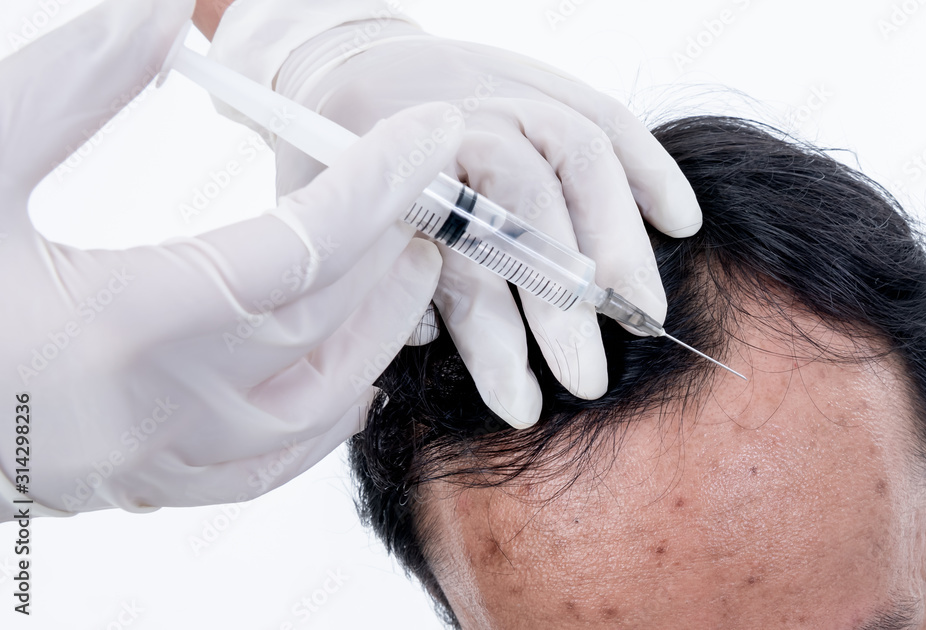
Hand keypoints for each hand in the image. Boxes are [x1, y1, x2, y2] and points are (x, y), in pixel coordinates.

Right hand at [0, 0, 461, 517]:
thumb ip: (69, 86)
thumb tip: (167, 10)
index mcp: (112, 329)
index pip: (297, 250)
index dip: (376, 184)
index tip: (430, 134)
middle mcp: (149, 413)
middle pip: (323, 330)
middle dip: (388, 254)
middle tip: (420, 193)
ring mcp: (146, 463)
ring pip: (312, 413)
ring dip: (374, 335)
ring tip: (401, 268)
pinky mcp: (134, 485)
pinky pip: (266, 466)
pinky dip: (324, 416)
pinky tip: (348, 379)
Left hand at [258, 15, 701, 427]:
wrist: (346, 68)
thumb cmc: (335, 167)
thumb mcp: (329, 233)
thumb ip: (378, 288)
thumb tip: (433, 344)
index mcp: (398, 172)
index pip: (459, 264)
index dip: (493, 343)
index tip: (520, 405)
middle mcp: (459, 127)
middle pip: (527, 209)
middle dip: (563, 303)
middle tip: (589, 376)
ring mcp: (506, 99)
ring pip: (581, 158)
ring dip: (621, 241)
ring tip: (645, 312)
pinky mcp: (543, 84)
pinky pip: (608, 116)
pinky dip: (650, 167)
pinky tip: (679, 221)